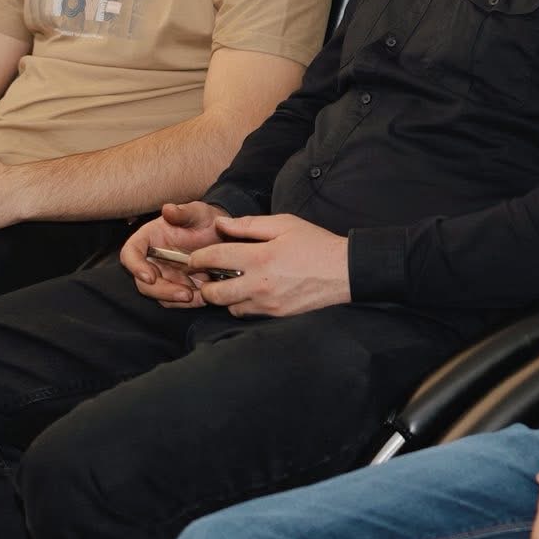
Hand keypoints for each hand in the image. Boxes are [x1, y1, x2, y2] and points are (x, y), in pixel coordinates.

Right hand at [119, 201, 229, 305]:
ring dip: (177, 299)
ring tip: (200, 296)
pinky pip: (176, 300)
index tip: (150, 277)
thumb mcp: (198, 212)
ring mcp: (164, 275)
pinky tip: (205, 297)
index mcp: (149, 239)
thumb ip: (183, 212)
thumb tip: (168, 209)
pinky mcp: (177, 286)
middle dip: (162, 291)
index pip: (130, 254)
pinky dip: (189, 302)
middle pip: (143, 282)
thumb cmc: (204, 220)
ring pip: (159, 295)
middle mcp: (152, 259)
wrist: (221, 234)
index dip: (135, 266)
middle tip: (186, 294)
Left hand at [187, 215, 349, 317]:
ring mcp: (267, 302)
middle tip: (204, 275)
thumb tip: (220, 224)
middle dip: (203, 283)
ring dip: (222, 295)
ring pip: (228, 306)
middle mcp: (259, 283)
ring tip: (227, 282)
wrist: (345, 271)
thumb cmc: (315, 244)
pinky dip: (240, 305)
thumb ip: (249, 224)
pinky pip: (246, 313)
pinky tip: (246, 292)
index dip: (197, 258)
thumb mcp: (284, 224)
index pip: (214, 258)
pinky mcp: (276, 314)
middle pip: (214, 292)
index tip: (193, 258)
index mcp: (259, 257)